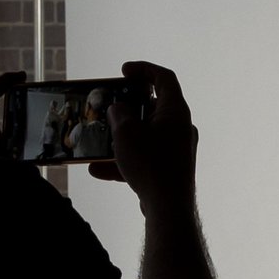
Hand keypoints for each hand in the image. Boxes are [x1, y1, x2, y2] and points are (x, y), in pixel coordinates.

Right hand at [95, 60, 198, 211]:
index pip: (164, 78)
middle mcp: (180, 127)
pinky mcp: (170, 169)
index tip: (124, 71)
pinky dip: (124, 160)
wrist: (168, 208)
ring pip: (146, 135)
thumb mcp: (127, 133)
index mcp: (175, 111)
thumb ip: (119, 114)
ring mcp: (176, 149)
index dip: (144, 69)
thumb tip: (118, 109)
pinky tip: (98, 170)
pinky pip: (145, 158)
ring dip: (121, 137)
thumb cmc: (151, 165)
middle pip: (154, 107)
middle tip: (109, 106)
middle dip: (127, 107)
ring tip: (99, 141)